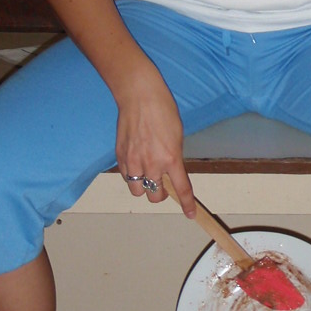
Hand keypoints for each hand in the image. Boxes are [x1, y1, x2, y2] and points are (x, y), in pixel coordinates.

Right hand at [116, 66, 192, 209]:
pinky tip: (136, 164)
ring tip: (147, 173)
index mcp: (171, 158)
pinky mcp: (120, 157)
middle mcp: (152, 164)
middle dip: (160, 194)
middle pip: (155, 196)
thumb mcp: (177, 136)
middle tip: (162, 184)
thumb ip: (174, 157)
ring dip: (144, 187)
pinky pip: (127, 178)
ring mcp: (134, 162)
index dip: (187, 204)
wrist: (139, 96)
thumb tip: (170, 171)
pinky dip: (132, 176)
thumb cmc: (162, 110)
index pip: (181, 189)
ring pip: (138, 191)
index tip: (190, 214)